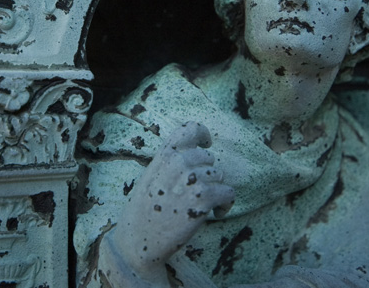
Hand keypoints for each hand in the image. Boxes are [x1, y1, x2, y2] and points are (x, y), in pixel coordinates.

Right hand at [108, 122, 234, 284]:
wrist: (139, 240)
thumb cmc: (144, 210)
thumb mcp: (151, 176)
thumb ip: (170, 162)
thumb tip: (193, 153)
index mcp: (165, 154)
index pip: (190, 129)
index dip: (203, 135)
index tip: (206, 144)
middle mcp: (179, 162)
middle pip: (209, 158)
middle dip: (206, 174)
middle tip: (195, 193)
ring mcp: (192, 179)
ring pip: (219, 175)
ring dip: (215, 190)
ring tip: (202, 206)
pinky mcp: (204, 198)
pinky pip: (228, 193)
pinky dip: (225, 205)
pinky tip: (215, 213)